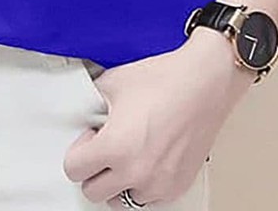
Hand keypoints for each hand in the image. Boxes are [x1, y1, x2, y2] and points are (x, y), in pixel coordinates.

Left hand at [63, 28, 255, 205]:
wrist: (205, 82)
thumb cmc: (165, 79)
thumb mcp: (113, 82)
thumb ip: (90, 103)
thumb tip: (82, 114)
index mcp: (115, 147)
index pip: (73, 170)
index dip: (79, 150)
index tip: (90, 137)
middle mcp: (136, 172)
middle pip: (93, 191)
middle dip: (94, 169)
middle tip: (105, 146)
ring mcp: (159, 184)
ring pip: (121, 200)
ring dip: (118, 182)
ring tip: (128, 153)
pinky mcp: (177, 187)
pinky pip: (148, 199)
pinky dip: (142, 185)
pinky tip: (146, 159)